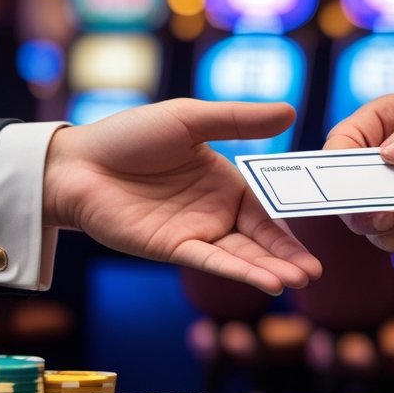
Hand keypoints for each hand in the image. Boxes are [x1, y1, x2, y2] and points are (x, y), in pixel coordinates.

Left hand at [41, 99, 321, 294]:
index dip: (289, 225)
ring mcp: (195, 233)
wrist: (77, 162)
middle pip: (259, 239)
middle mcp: (215, 212)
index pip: (266, 208)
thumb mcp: (190, 119)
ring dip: (269, 270)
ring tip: (299, 281)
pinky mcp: (172, 249)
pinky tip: (265, 281)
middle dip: (287, 256)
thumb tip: (290, 111)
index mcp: (224, 182)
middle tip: (314, 272)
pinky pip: (212, 262)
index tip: (315, 235)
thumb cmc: (129, 136)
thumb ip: (239, 121)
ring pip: (241, 256)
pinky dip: (239, 272)